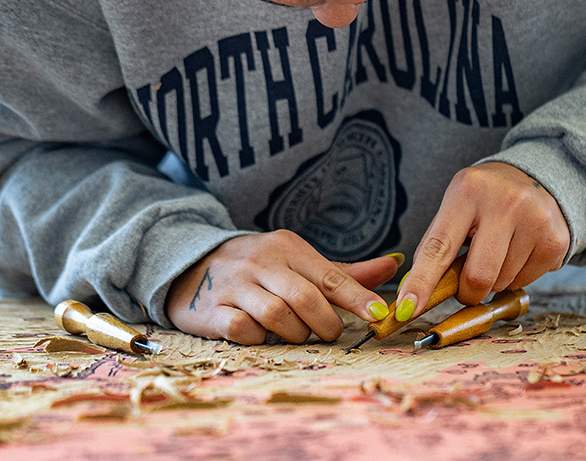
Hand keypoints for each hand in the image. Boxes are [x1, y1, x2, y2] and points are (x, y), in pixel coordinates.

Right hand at [165, 230, 400, 343]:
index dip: (358, 298)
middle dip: (325, 325)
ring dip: (294, 334)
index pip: (329, 276)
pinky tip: (261, 334)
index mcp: (287, 246)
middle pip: (305, 299)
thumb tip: (394, 264)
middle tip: (330, 333)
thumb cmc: (258, 269)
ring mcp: (234, 285)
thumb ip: (343, 273)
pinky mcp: (211, 309)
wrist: (192, 265)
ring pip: (277, 317)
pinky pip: (243, 331)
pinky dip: (259, 339)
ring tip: (295, 332)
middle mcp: (261, 261)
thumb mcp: (298, 262)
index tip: (380, 316)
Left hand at [396, 162, 569, 319]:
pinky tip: (519, 251)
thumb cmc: (483, 200)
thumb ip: (434, 248)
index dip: (422, 281)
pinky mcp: (556, 240)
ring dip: (493, 281)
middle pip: (477, 277)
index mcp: (467, 191)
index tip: (406, 308)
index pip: (439, 246)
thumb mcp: (454, 209)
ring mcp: (535, 220)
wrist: (534, 179)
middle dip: (467, 292)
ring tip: (498, 251)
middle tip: (467, 282)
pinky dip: (516, 277)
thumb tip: (411, 296)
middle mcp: (505, 202)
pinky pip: (525, 282)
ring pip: (502, 283)